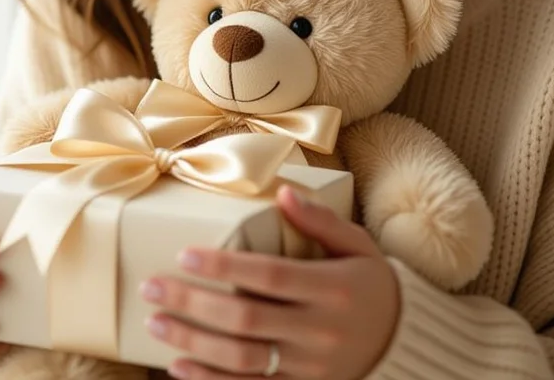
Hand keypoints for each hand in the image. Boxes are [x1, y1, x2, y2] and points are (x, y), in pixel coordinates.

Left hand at [141, 185, 399, 379]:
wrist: (402, 341)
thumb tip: (283, 192)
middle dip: (192, 302)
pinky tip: (178, 367)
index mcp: (333, 288)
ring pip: (242, 360)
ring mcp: (311, 368)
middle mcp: (321, 331)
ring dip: (193, 342)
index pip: (270, 275)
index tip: (184, 254)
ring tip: (156, 321)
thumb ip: (321, 221)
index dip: (225, 266)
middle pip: (246, 318)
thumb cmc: (370, 284)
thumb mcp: (357, 246)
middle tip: (152, 287)